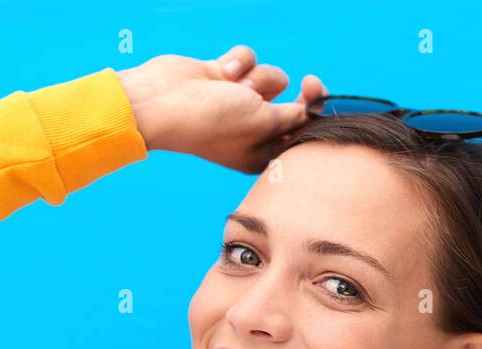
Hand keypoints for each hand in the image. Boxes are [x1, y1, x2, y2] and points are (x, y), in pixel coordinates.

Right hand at [116, 45, 329, 173]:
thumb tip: (310, 108)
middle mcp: (252, 130)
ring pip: (269, 78)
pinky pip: (247, 62)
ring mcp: (237, 103)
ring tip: (234, 87)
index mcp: (262, 153)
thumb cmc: (213, 121)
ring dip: (256, 77)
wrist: (164, 102)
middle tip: (310, 82)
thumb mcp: (264, 122)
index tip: (317, 94)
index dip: (313, 113)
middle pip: (290, 104)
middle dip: (294, 92)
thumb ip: (293, 116)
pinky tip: (220, 72)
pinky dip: (237, 63)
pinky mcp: (225, 78)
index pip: (299, 133)